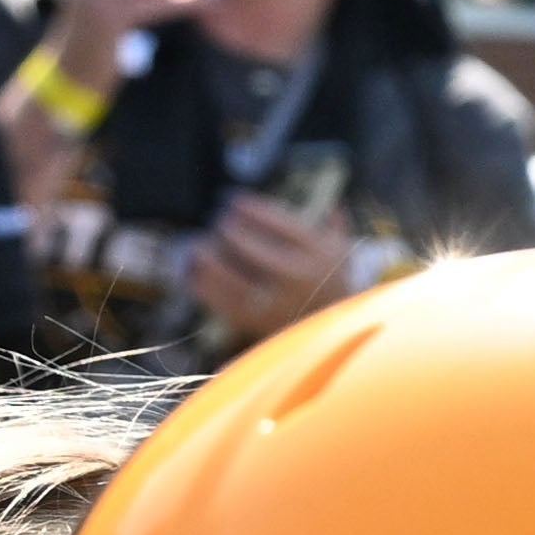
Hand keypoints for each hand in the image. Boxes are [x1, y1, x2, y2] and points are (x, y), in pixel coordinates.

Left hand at [187, 192, 359, 338]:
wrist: (332, 334)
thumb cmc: (332, 284)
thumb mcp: (342, 252)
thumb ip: (336, 225)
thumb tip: (330, 203)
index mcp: (317, 254)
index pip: (279, 223)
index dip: (251, 209)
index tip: (234, 200)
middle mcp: (297, 278)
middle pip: (252, 248)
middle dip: (229, 230)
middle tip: (218, 220)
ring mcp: (275, 302)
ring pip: (231, 277)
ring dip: (209, 258)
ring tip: (198, 244)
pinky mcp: (256, 322)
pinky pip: (222, 302)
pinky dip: (203, 287)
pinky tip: (192, 272)